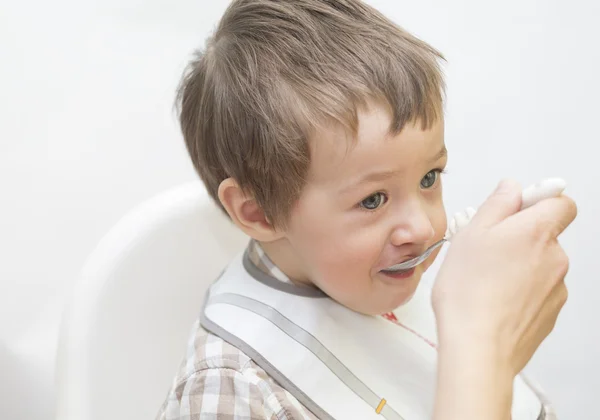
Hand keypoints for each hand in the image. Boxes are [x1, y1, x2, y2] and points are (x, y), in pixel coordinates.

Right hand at [432, 178, 576, 375]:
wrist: (478, 347)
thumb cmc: (469, 292)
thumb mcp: (471, 234)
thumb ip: (497, 204)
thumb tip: (511, 188)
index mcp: (536, 231)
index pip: (561, 202)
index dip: (540, 201)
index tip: (517, 208)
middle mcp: (555, 257)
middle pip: (546, 234)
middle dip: (520, 237)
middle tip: (486, 248)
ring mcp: (556, 287)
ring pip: (540, 264)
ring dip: (519, 265)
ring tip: (485, 279)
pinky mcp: (550, 312)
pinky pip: (538, 291)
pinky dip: (521, 290)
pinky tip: (494, 299)